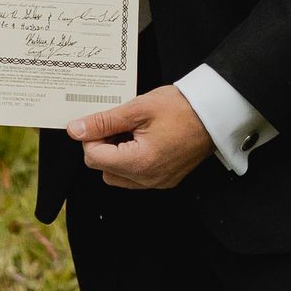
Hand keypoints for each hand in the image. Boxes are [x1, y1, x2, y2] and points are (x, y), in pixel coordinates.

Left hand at [70, 85, 212, 187]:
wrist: (214, 113)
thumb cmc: (182, 108)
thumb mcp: (137, 109)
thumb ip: (104, 121)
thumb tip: (76, 130)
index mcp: (140, 162)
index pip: (93, 157)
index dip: (91, 136)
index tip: (102, 121)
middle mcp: (148, 179)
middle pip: (103, 169)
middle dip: (103, 146)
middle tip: (118, 123)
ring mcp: (157, 182)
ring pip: (118, 175)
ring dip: (115, 154)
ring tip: (131, 131)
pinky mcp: (164, 179)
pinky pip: (136, 176)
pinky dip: (131, 159)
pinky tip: (141, 139)